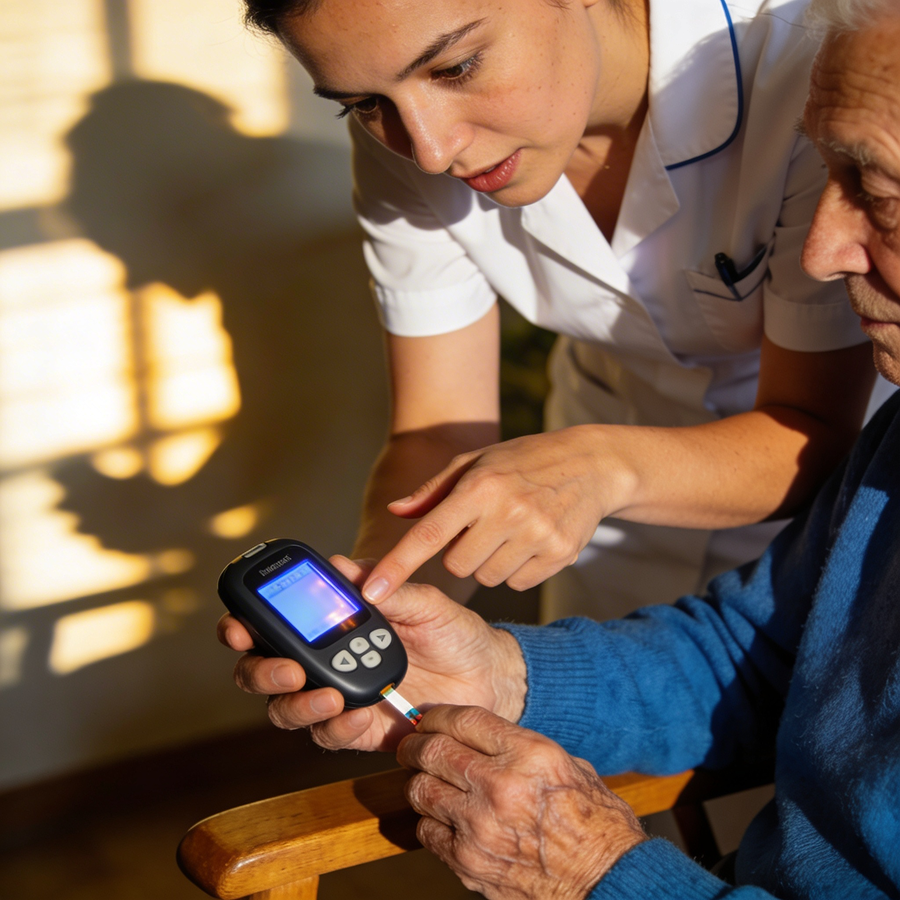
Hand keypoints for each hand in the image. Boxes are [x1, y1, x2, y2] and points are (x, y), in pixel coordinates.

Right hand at [217, 556, 526, 751]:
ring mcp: (336, 697)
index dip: (242, 625)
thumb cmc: (451, 630)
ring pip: (285, 711)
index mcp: (329, 624)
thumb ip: (384, 586)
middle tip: (288, 669)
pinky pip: (329, 735)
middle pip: (261, 672)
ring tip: (328, 695)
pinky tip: (357, 714)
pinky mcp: (358, 730)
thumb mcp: (423, 601)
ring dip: (296, 705)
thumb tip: (342, 565)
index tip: (240, 625)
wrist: (486, 674)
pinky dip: (337, 726)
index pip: (269, 624)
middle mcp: (322, 661)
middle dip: (261, 671)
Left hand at [361, 427, 631, 603]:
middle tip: (482, 525)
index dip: (396, 565)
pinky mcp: (559, 555)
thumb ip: (433, 492)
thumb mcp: (476, 461)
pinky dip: (516, 569)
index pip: (429, 535)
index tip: (372, 592)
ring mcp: (537, 535)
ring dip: (489, 561)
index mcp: (480, 486)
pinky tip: (530, 540)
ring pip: (486, 578)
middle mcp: (508, 512)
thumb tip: (396, 512)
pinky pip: (517, 583)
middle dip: (461, 551)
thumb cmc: (523, 461)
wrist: (591, 465)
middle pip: (456, 566)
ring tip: (510, 529)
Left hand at [398, 705, 645, 899]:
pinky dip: (430, 823)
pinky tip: (443, 819)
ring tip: (426, 782)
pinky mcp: (469, 862)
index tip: (430, 720)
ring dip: (421, 783)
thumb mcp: (570, 766)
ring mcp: (480, 827)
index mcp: (528, 754)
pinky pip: (427, 832)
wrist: (608, 881)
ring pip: (421, 791)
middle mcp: (500, 785)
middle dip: (416, 746)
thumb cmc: (597, 824)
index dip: (438, 716)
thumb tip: (487, 738)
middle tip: (412, 747)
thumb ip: (524, 748)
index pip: (463, 720)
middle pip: (433, 751)